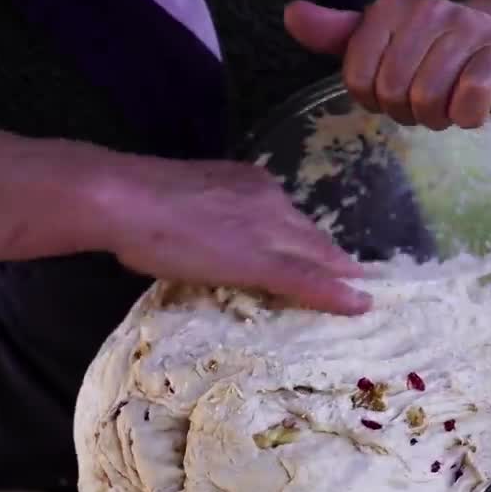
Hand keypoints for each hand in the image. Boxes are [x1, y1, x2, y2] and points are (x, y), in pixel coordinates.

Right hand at [0, 126, 371, 314]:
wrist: (123, 199)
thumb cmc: (136, 206)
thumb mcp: (186, 206)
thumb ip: (208, 222)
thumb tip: (209, 241)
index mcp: (250, 185)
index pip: (292, 221)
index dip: (314, 246)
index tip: (333, 263)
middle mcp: (269, 200)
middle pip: (314, 238)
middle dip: (339, 263)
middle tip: (368, 284)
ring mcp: (268, 229)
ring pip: (318, 256)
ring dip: (343, 279)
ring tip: (368, 299)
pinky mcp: (262, 259)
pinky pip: (308, 279)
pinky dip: (336, 294)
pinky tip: (360, 306)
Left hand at [285, 0, 490, 129]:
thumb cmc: (430, 51)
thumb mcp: (380, 40)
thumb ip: (336, 35)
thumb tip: (292, 15)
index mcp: (390, 8)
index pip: (358, 78)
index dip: (373, 99)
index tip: (393, 90)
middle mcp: (427, 10)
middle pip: (392, 93)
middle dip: (406, 111)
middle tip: (424, 100)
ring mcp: (466, 30)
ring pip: (428, 101)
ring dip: (437, 118)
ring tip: (447, 102)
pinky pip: (468, 105)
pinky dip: (466, 118)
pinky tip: (471, 105)